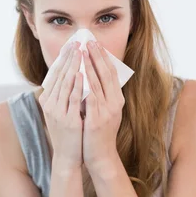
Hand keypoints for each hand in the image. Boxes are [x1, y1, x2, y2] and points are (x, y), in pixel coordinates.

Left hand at [81, 40, 124, 172]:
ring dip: (89, 65)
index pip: (111, 73)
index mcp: (117, 100)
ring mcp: (106, 112)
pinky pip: (89, 98)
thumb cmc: (99, 134)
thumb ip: (101, 95)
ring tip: (82, 51)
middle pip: (105, 75)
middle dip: (96, 56)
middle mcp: (114, 104)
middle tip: (88, 41)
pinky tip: (78, 73)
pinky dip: (85, 84)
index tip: (95, 44)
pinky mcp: (96, 120)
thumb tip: (92, 76)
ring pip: (97, 83)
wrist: (100, 155)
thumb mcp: (104, 112)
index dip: (103, 57)